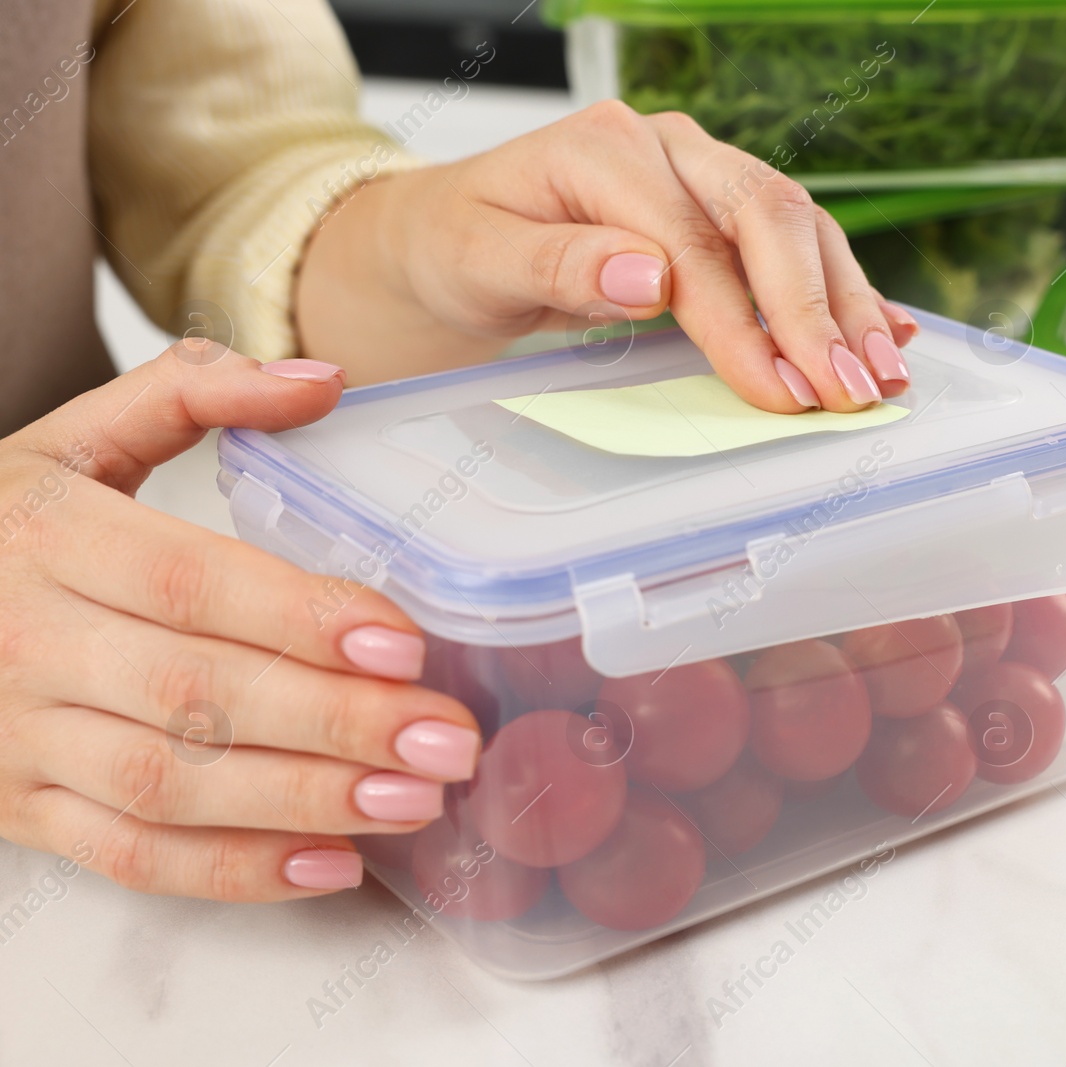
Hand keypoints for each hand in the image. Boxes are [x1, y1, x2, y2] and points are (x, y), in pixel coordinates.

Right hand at [0, 341, 480, 900]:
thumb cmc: (7, 524)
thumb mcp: (76, 438)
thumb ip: (194, 394)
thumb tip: (320, 381)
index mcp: (51, 536)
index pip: (187, 581)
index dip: (298, 616)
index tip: (405, 644)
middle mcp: (28, 641)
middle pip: (194, 694)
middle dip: (334, 723)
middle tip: (445, 740)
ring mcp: (17, 737)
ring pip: (168, 786)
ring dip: (301, 802)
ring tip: (414, 803)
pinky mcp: (18, 808)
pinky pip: (128, 856)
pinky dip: (233, 872)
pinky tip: (332, 864)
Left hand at [295, 102, 919, 411]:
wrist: (456, 231)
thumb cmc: (461, 242)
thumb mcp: (478, 256)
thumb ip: (559, 263)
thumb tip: (651, 277)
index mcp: (608, 148)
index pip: (694, 242)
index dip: (743, 322)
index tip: (777, 391)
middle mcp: (671, 149)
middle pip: (771, 217)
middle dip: (817, 312)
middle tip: (850, 391)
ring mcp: (705, 175)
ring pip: (801, 229)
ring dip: (848, 306)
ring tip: (881, 378)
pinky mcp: (726, 212)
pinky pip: (800, 244)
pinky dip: (845, 291)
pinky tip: (887, 332)